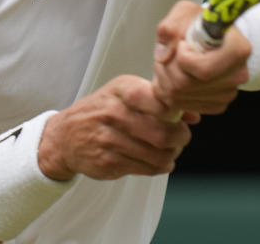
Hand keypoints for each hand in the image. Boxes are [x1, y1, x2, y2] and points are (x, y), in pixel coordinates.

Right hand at [36, 75, 197, 180]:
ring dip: (172, 155)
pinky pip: (147, 169)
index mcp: (120, 90)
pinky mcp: (109, 162)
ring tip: (170, 150)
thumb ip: (159, 100)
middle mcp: (113, 113)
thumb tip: (194, 115)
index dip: (176, 110)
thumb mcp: (124, 94)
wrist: (65, 136)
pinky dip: (160, 167)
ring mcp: (109, 139)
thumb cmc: (101, 111)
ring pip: (158, 155)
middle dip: (180, 138)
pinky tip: (157, 160)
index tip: (179, 115)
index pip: (158, 99)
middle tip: (181, 137)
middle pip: (163, 132)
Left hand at [152, 0, 250, 114]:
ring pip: (179, 97)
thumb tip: (163, 56)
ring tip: (171, 62)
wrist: (211, 35)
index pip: (202, 69)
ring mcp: (228, 93)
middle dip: (166, 68)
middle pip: (185, 85)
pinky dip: (171, 92)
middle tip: (169, 53)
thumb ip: (170, 28)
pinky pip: (182, 106)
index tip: (183, 44)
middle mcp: (238, 75)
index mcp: (237, 50)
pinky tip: (176, 75)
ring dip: (165, 79)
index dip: (182, 58)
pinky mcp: (217, 104)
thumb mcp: (184, 12)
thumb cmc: (200, 23)